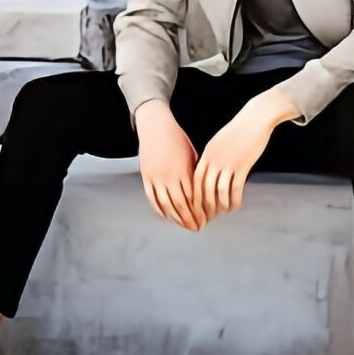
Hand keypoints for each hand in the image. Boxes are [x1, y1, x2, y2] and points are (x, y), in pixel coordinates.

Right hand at [135, 99, 201, 230]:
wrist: (156, 126)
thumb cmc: (177, 139)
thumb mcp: (192, 155)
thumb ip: (195, 175)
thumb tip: (203, 194)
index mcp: (184, 170)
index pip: (193, 198)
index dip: (200, 211)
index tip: (207, 219)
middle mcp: (169, 176)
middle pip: (180, 205)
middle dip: (190, 219)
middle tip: (197, 227)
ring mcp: (156, 178)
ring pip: (166, 205)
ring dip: (176, 219)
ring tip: (184, 225)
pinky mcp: (146, 177)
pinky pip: (152, 199)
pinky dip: (160, 210)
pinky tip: (167, 216)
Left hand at [191, 101, 274, 226]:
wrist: (254, 120)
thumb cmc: (237, 132)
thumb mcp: (218, 143)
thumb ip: (211, 158)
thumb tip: (207, 175)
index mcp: (206, 154)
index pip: (195, 180)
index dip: (194, 196)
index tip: (196, 207)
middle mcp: (214, 160)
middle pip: (204, 189)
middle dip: (204, 206)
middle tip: (207, 217)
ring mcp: (227, 164)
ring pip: (219, 192)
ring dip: (220, 206)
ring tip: (223, 212)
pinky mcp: (242, 166)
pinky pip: (235, 190)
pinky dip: (234, 201)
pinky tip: (235, 207)